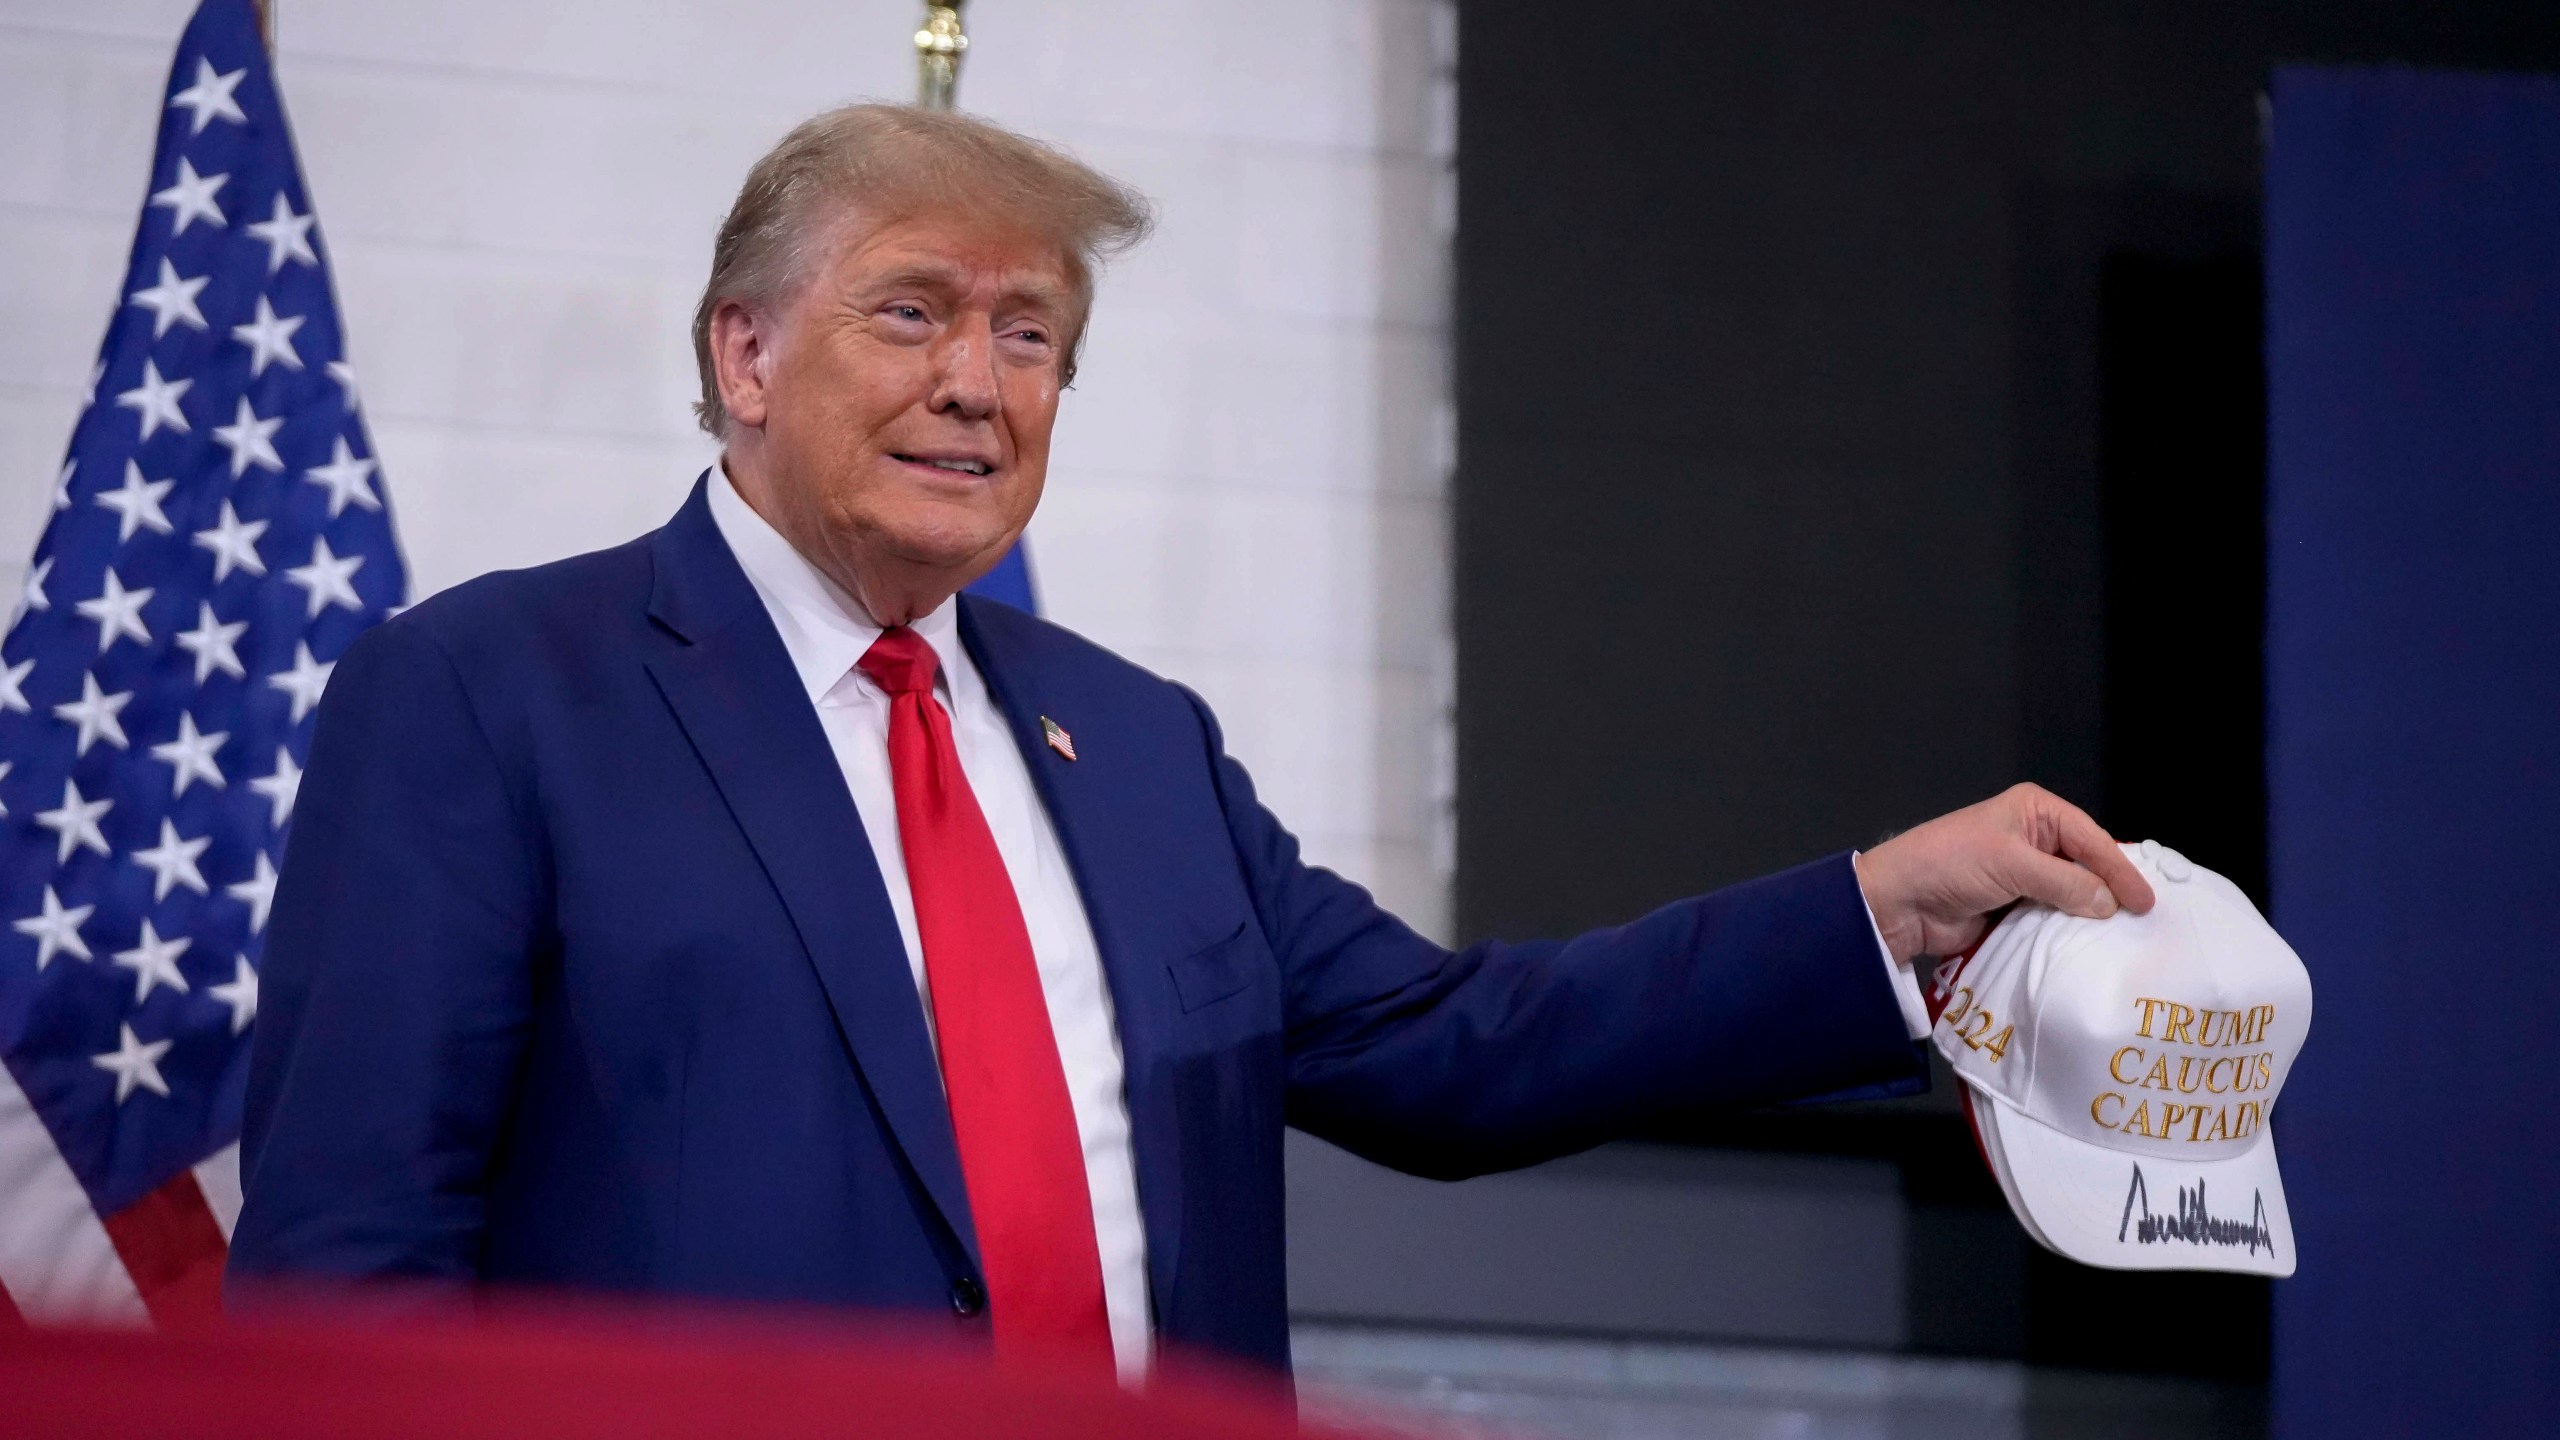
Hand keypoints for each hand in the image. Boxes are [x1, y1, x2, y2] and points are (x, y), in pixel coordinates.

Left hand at [1852, 783, 2155, 964]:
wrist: (1900, 902)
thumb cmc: (1952, 864)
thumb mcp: (2011, 864)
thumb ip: (2064, 883)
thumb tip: (2109, 904)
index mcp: (2034, 811)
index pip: (2090, 838)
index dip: (2120, 868)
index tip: (2146, 901)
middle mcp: (2034, 837)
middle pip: (2086, 864)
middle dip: (2111, 889)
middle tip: (2145, 919)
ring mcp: (2025, 873)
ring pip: (2072, 893)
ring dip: (2092, 913)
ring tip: (2127, 936)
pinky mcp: (2015, 906)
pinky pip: (2053, 916)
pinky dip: (2070, 929)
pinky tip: (2092, 945)